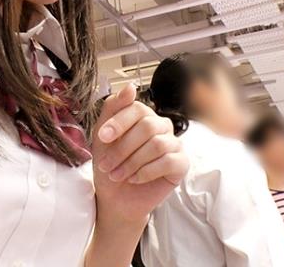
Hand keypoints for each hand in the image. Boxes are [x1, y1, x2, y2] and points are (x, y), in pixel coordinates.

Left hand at [91, 85, 188, 225]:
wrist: (115, 197)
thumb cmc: (110, 163)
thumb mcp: (103, 135)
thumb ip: (113, 108)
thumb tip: (130, 86)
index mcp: (143, 116)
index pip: (137, 108)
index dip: (118, 122)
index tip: (102, 138)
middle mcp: (161, 126)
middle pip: (147, 127)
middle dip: (122, 148)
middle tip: (107, 165)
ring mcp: (174, 144)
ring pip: (157, 144)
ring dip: (132, 162)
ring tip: (118, 174)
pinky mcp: (181, 164)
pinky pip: (168, 162)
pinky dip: (146, 172)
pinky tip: (134, 179)